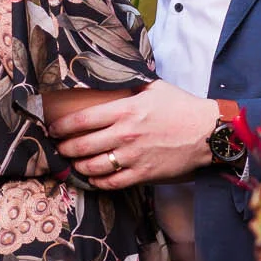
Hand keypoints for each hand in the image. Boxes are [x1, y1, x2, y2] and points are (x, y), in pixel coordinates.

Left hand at [49, 79, 217, 189]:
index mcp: (125, 110)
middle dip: (64, 148)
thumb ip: (128, 86)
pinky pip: (112, 182)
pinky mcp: (143, 174)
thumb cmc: (181, 106)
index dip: (61, 127)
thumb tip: (110, 78)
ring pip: (93, 166)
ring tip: (73, 163)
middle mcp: (125, 134)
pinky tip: (93, 177)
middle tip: (59, 148)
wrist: (207, 132)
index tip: (53, 129)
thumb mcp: (153, 87)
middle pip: (81, 145)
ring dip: (78, 166)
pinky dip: (98, 181)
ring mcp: (133, 156)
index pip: (82, 120)